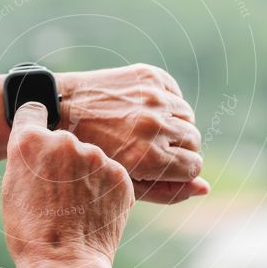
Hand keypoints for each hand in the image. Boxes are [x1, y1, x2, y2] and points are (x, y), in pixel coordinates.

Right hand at [2, 102, 134, 267]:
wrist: (65, 264)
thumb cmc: (30, 233)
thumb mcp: (12, 189)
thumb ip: (26, 158)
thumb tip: (38, 146)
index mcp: (31, 141)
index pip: (34, 109)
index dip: (35, 122)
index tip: (38, 132)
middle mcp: (65, 141)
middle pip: (64, 139)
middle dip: (61, 158)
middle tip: (56, 191)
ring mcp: (96, 157)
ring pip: (89, 158)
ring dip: (84, 175)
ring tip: (75, 207)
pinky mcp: (120, 175)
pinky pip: (111, 175)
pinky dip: (104, 189)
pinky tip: (93, 211)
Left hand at [58, 64, 209, 204]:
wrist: (61, 108)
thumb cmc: (91, 154)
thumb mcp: (124, 184)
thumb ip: (167, 191)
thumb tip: (205, 187)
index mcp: (149, 156)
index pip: (195, 166)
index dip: (180, 170)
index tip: (161, 166)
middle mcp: (155, 125)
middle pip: (194, 141)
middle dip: (178, 148)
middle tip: (149, 148)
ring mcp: (154, 97)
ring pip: (188, 117)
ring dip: (173, 125)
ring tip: (144, 129)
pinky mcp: (150, 75)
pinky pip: (176, 94)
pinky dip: (166, 104)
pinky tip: (142, 110)